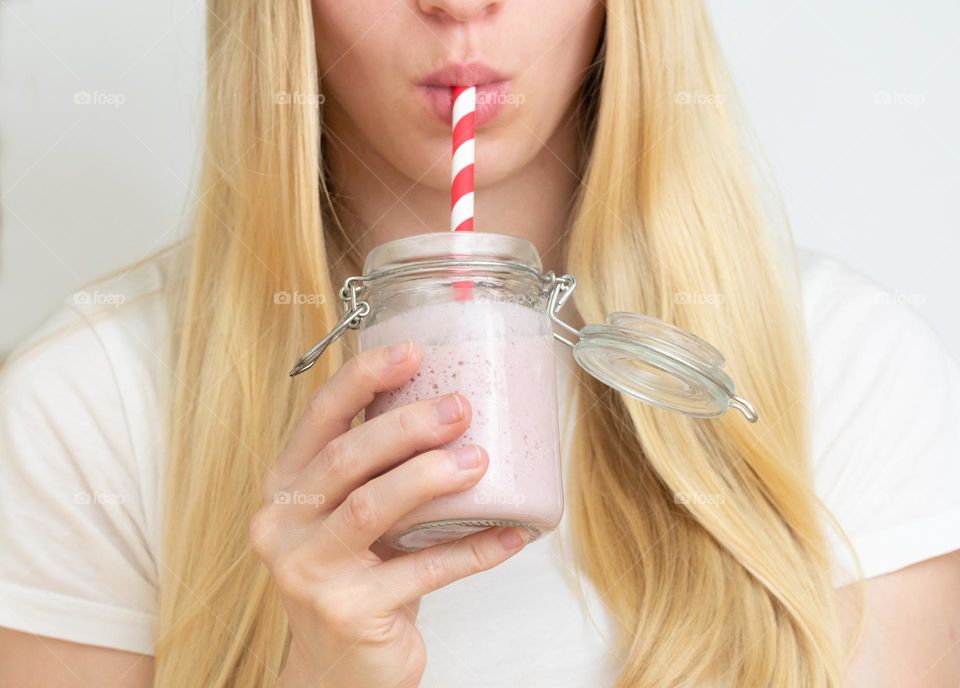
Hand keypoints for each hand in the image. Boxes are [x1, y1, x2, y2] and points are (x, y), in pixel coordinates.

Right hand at [251, 341, 528, 687]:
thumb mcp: (352, 518)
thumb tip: (456, 408)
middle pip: (348, 458)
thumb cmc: (356, 576)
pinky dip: (473, 549)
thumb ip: (379, 471)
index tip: (412, 352)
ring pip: (374, 507)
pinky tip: (511, 534)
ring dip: (434, 477)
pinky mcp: (348, 612)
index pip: (318, 417)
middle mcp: (284, 524)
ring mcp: (309, 571)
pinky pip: (423, 570)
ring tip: (481, 460)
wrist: (337, 669)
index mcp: (286, 487)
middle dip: (409, 425)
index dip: (364, 378)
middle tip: (461, 408)